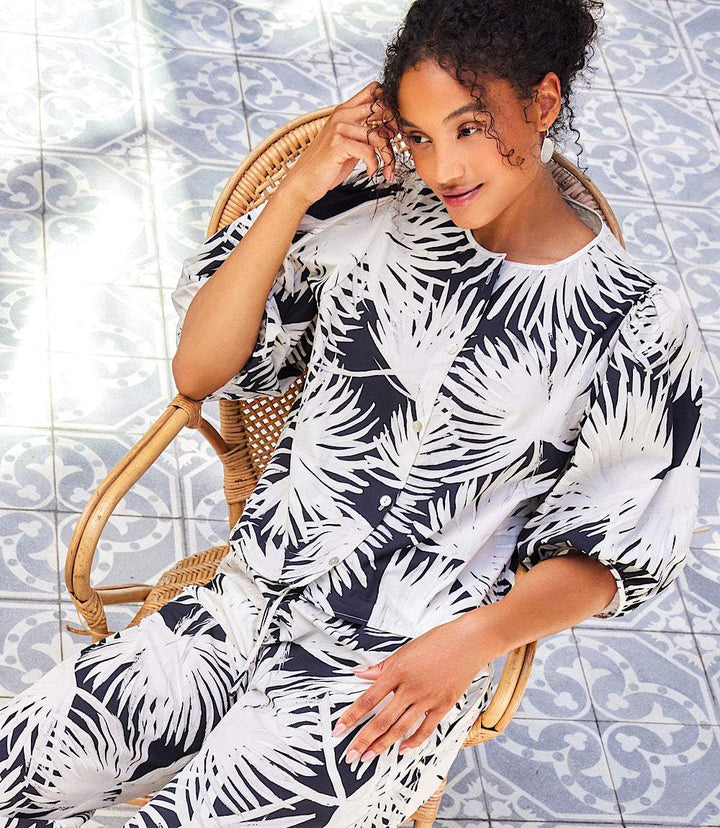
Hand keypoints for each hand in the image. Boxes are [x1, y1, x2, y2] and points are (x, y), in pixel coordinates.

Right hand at [279, 80, 398, 207]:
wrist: (305, 181)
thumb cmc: (328, 164)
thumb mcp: (349, 143)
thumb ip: (364, 133)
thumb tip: (390, 130)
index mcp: (345, 110)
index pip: (375, 90)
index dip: (391, 104)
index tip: (395, 125)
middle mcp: (342, 114)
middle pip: (382, 109)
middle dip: (396, 129)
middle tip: (395, 147)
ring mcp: (339, 127)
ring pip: (379, 136)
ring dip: (388, 156)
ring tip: (387, 169)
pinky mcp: (338, 143)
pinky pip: (369, 152)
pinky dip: (374, 165)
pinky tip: (371, 172)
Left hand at [332, 615, 492, 763]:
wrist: (468, 642)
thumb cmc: (437, 641)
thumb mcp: (405, 649)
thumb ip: (381, 666)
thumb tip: (360, 673)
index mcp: (397, 671)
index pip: (368, 699)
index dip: (351, 717)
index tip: (338, 730)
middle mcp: (410, 687)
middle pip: (382, 719)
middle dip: (363, 740)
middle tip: (350, 755)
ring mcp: (427, 698)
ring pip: (400, 727)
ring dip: (382, 744)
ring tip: (369, 756)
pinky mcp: (443, 705)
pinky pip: (425, 729)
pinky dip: (413, 741)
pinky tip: (402, 749)